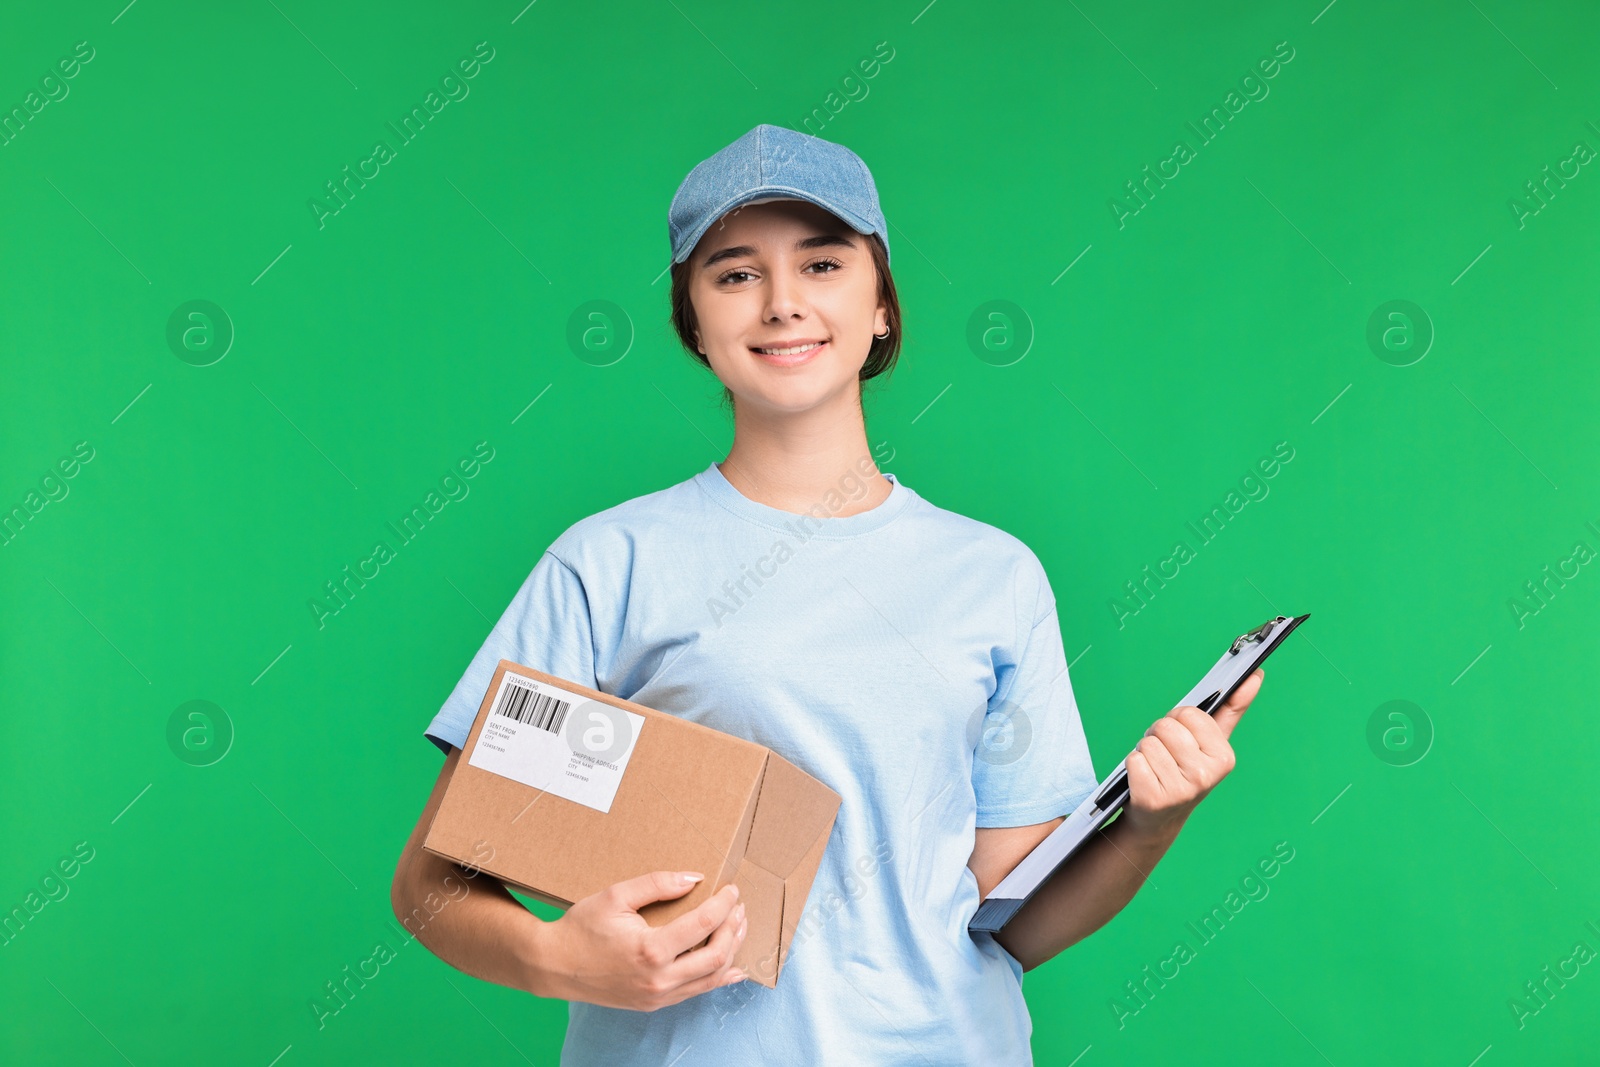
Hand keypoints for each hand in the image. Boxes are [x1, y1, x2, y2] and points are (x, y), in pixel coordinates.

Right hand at [540, 871, 749, 1010]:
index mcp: (649, 950)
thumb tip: (695, 878)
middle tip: (739, 908)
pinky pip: (695, 992)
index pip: (702, 926)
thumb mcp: (616, 895)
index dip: (724, 906)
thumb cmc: (582, 928)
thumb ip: (658, 884)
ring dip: (732, 952)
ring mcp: (657, 996)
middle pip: (716, 956)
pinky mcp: (654, 1004)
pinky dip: (718, 977)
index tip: (732, 890)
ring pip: (710, 979)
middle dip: (734, 929)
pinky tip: (732, 967)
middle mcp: (658, 979)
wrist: (554, 966)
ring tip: (740, 928)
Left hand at [1122, 668, 1264, 837]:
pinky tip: (1143, 780)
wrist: (1161, 817)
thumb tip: (1255, 675)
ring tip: (1155, 767)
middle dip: (1159, 734)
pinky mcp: (1152, 799)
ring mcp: (1180, 791)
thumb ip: (1232, 707)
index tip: (1182, 738)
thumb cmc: (1186, 769)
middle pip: (1166, 726)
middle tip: (1165, 754)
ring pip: (1147, 743)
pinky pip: (1133, 760)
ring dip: (1145, 751)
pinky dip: (1133, 766)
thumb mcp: (1211, 741)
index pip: (1188, 714)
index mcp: (1224, 758)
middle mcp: (1206, 776)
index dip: (1178, 720)